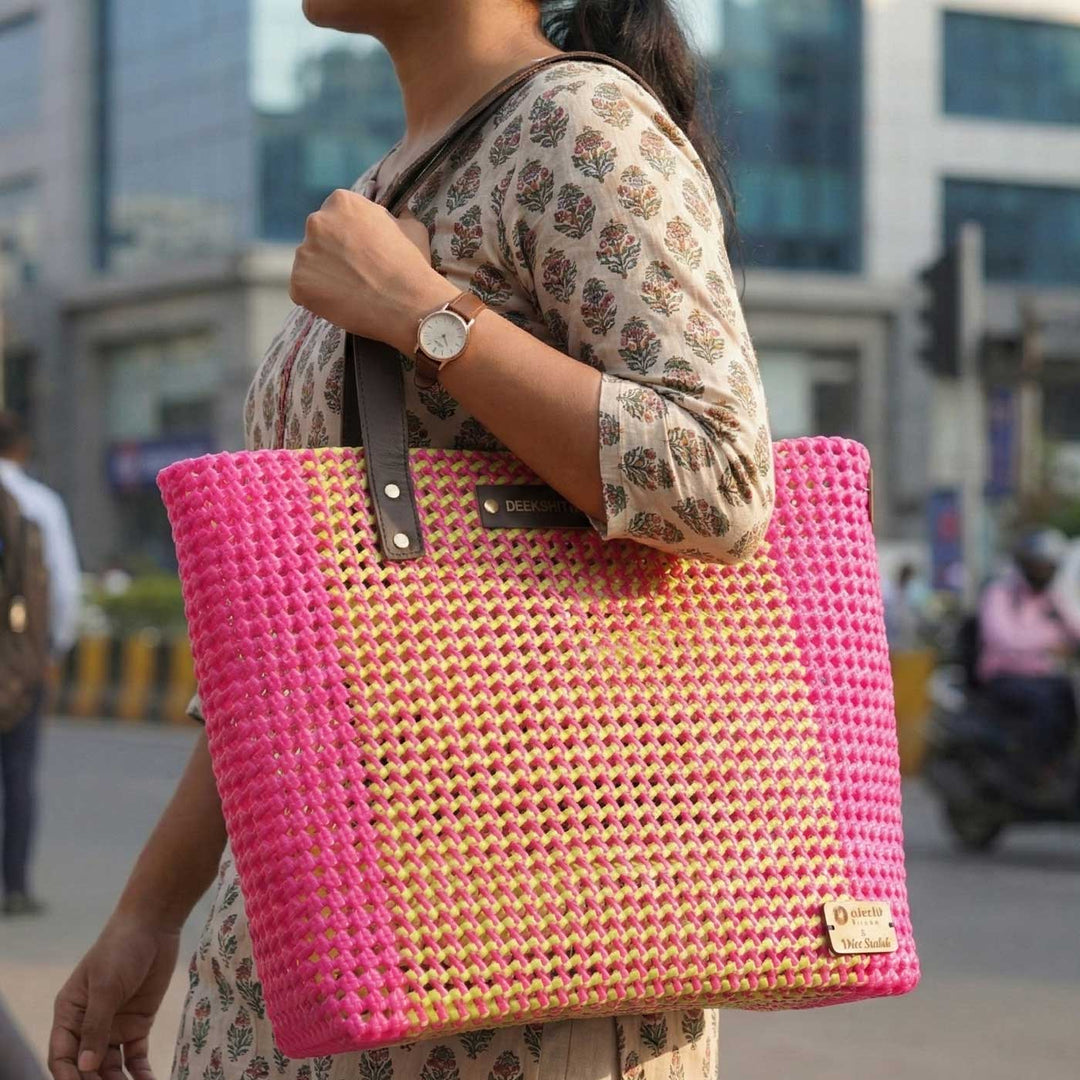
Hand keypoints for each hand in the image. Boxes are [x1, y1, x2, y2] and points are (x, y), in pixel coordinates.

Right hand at [49, 912, 180, 1079]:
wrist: (154, 925)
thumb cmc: (121, 949)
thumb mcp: (106, 986)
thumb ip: (96, 1026)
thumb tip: (84, 1067)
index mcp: (69, 1013)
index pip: (62, 1056)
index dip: (68, 1076)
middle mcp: (88, 1025)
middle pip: (86, 1067)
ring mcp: (114, 1026)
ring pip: (110, 1068)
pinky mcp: (138, 1024)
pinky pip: (136, 1057)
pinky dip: (140, 1074)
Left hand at [289, 189, 456, 353]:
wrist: (408, 304)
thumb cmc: (412, 265)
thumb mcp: (412, 228)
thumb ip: (397, 217)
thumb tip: (401, 213)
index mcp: (341, 202)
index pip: (335, 217)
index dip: (348, 237)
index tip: (361, 253)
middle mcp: (316, 221)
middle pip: (317, 238)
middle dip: (332, 253)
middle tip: (355, 274)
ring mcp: (304, 253)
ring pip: (308, 264)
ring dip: (323, 276)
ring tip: (350, 291)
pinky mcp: (299, 283)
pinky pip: (303, 290)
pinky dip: (317, 298)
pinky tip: (341, 303)